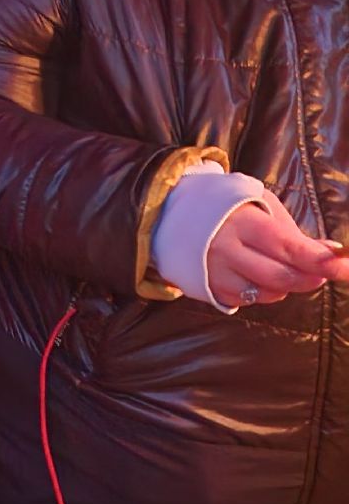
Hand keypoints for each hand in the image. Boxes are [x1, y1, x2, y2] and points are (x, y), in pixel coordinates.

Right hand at [206, 193, 348, 307]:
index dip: (322, 261)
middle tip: (323, 272)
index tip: (346, 266)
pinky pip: (249, 300)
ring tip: (281, 265)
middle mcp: (225, 250)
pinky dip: (263, 291)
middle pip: (281, 277)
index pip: (289, 247)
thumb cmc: (225, 207)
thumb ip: (292, 230)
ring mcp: (214, 273)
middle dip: (311, 277)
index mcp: (241, 223)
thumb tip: (331, 252)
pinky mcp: (209, 289)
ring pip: (268, 293)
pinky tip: (255, 272)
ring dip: (287, 284)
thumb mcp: (258, 203)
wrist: (171, 217)